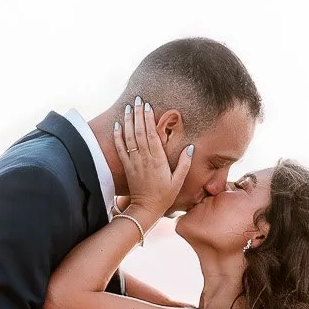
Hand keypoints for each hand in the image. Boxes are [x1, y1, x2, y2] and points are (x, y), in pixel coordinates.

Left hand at [114, 100, 193, 224]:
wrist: (145, 209)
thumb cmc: (164, 196)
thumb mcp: (178, 181)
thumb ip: (185, 164)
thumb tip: (191, 147)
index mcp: (158, 160)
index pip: (152, 134)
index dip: (149, 119)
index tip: (148, 106)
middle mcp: (145, 158)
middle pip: (140, 131)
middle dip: (138, 114)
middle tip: (138, 99)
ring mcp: (134, 162)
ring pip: (129, 137)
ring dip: (128, 121)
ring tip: (129, 107)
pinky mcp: (127, 167)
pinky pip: (120, 148)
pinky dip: (118, 136)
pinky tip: (118, 125)